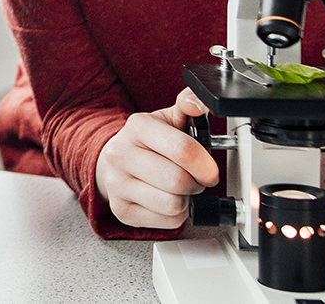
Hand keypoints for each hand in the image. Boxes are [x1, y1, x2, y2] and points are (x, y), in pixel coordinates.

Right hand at [96, 88, 220, 228]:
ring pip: (173, 205)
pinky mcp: (121, 210)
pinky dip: (175, 215)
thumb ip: (188, 106)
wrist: (114, 163)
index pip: (182, 150)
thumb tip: (198, 102)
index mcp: (137, 127)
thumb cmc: (147, 143)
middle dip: (197, 183)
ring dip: (186, 200)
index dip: (205, 164)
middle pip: (178, 181)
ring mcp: (118, 184)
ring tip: (180, 189)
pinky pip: (166, 222)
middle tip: (195, 179)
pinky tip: (167, 200)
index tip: (210, 168)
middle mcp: (121, 155)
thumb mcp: (167, 119)